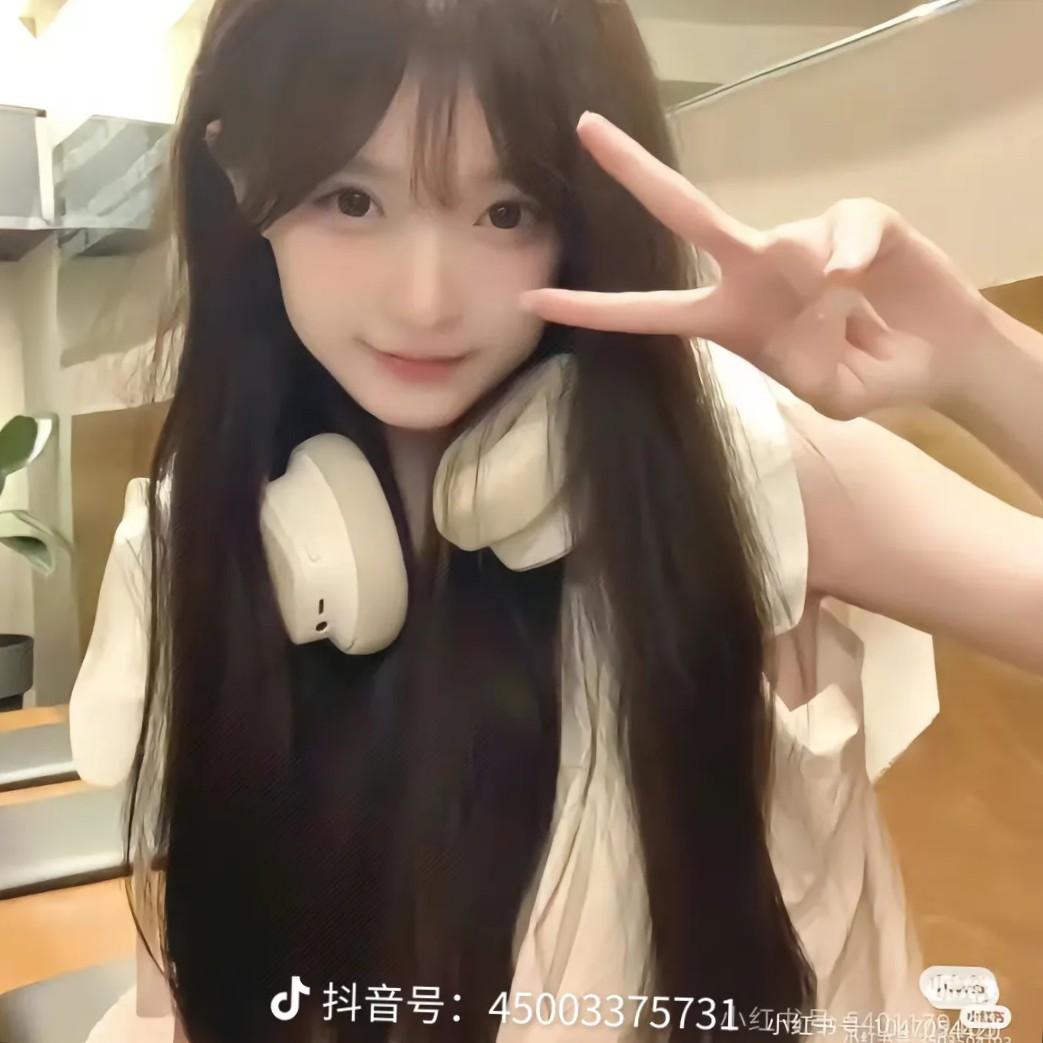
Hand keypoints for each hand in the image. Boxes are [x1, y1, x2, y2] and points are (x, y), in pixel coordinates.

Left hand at [519, 111, 991, 420]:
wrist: (934, 358)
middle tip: (585, 128)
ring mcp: (800, 240)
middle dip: (634, 171)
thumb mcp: (830, 396)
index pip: (650, 310)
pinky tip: (866, 278)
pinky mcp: (856, 218)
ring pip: (787, 239)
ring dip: (821, 288)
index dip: (594, 309)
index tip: (534, 298)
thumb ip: (814, 368)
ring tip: (857, 319)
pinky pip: (844, 225)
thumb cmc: (866, 376)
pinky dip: (854, 251)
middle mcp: (752, 269)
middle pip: (685, 213)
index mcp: (728, 318)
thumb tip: (827, 281)